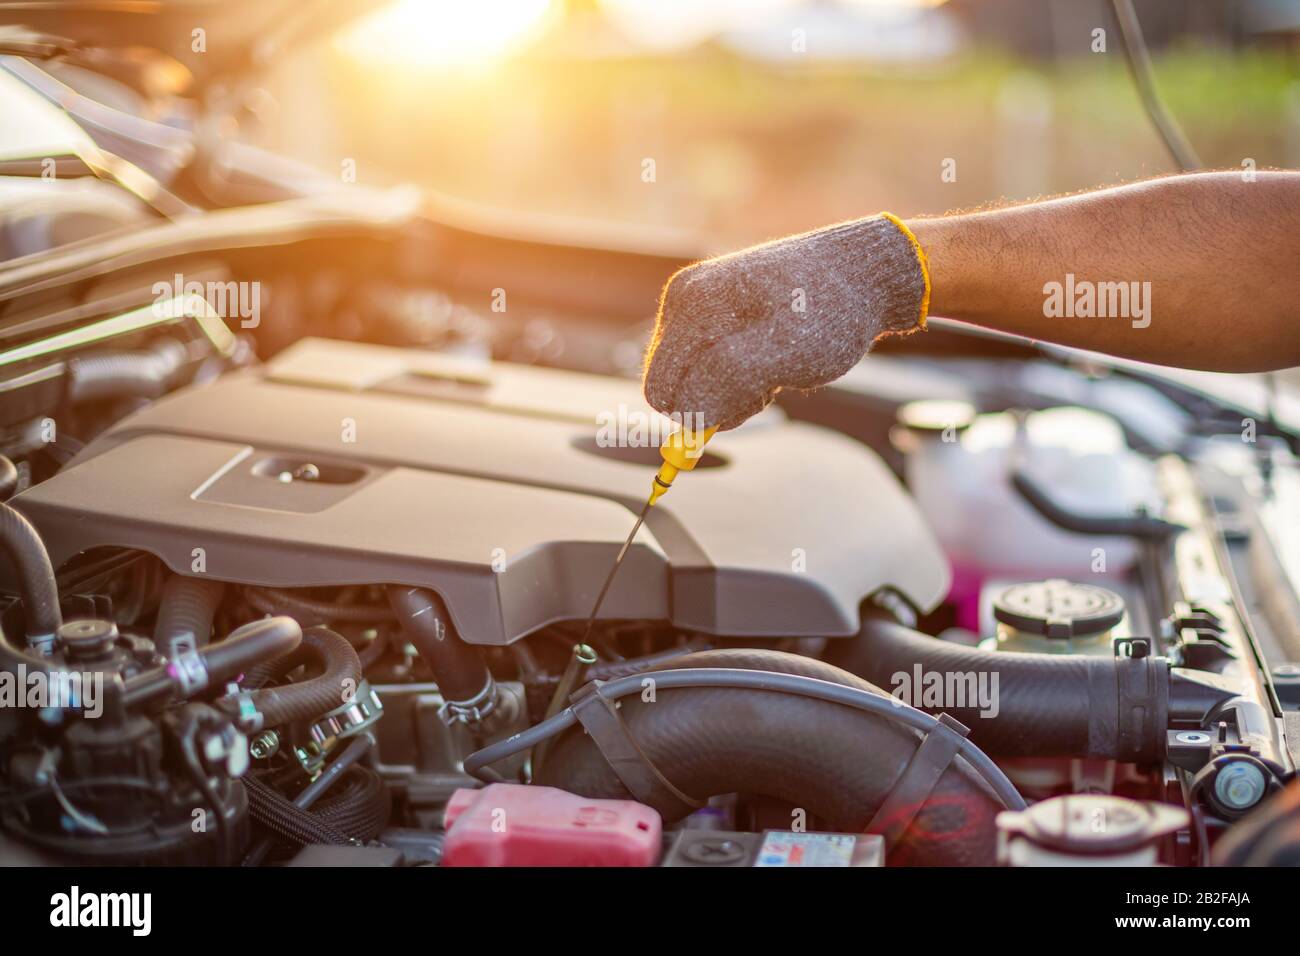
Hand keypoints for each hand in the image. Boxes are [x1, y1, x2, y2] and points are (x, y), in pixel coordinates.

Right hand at [642, 214, 928, 430]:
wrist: (865, 273)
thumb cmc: (830, 311)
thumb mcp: (784, 351)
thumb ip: (726, 380)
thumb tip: (684, 416)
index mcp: (690, 303)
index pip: (662, 390)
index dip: (704, 413)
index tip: (755, 400)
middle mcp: (684, 300)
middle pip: (673, 388)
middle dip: (717, 401)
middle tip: (767, 386)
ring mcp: (698, 306)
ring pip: (693, 382)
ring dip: (733, 392)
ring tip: (776, 370)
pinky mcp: (715, 315)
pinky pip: (708, 367)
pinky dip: (740, 378)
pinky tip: (773, 362)